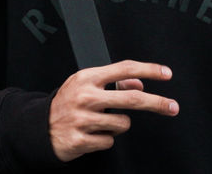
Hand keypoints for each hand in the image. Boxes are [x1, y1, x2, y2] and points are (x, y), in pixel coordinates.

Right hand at [48, 60, 177, 162]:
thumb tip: (139, 83)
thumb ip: (112, 81)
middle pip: (132, 98)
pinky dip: (105, 140)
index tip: (166, 73)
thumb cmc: (68, 103)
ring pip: (123, 124)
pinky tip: (92, 134)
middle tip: (173, 107)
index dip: (148, 70)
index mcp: (87, 78)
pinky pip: (109, 142)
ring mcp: (82, 119)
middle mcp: (85, 96)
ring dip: (118, 126)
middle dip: (157, 103)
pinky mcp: (80, 140)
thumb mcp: (86, 84)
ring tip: (102, 123)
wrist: (39, 126)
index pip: (124, 68)